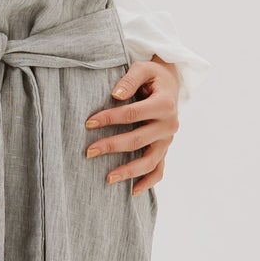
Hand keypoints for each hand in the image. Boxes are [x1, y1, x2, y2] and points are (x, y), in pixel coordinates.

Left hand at [84, 57, 181, 194]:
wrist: (170, 84)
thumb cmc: (152, 76)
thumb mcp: (143, 68)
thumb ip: (129, 80)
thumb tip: (115, 96)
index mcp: (165, 104)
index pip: (133, 114)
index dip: (110, 118)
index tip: (88, 123)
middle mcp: (169, 124)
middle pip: (138, 140)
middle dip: (112, 146)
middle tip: (88, 152)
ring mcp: (168, 140)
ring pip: (150, 161)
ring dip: (129, 171)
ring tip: (107, 179)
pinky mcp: (165, 148)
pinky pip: (159, 170)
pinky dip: (148, 182)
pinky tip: (133, 191)